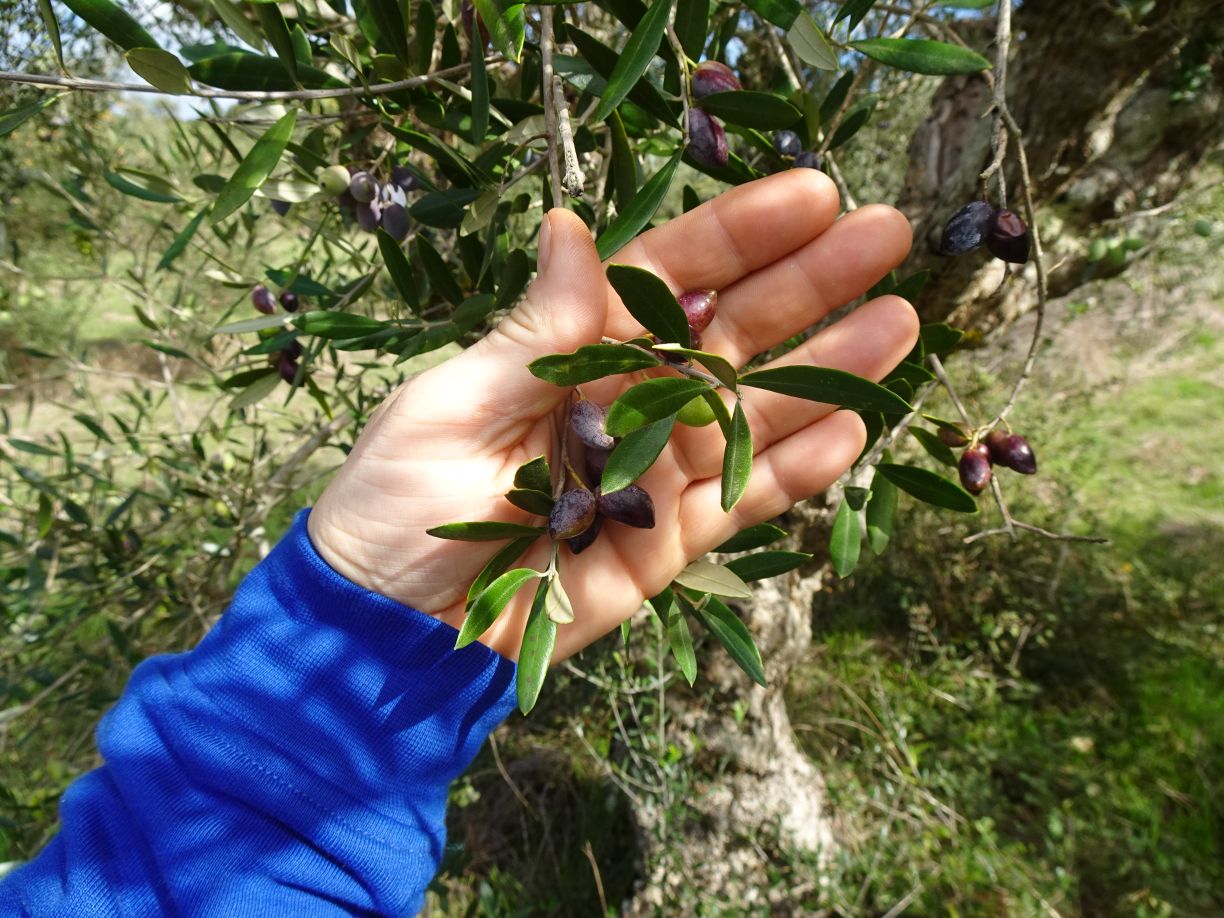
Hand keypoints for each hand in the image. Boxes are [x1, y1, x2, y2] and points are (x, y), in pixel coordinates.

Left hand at [308, 171, 916, 661]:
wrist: (388, 632)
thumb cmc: (397, 505)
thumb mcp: (450, 406)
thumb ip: (534, 331)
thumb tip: (572, 226)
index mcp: (568, 351)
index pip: (665, 278)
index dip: (736, 237)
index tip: (810, 196)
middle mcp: (624, 400)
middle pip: (728, 333)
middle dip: (806, 284)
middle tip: (887, 234)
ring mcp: (653, 471)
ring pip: (753, 411)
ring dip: (827, 369)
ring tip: (900, 322)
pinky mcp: (667, 543)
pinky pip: (743, 500)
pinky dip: (796, 470)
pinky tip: (854, 430)